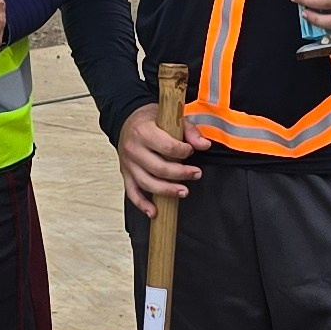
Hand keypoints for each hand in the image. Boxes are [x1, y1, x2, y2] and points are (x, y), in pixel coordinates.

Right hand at [118, 99, 208, 215]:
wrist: (128, 120)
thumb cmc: (150, 120)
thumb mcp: (171, 118)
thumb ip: (190, 131)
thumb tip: (204, 145)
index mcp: (143, 131)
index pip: (167, 147)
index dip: (184, 151)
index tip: (191, 150)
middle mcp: (133, 149)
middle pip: (159, 168)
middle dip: (181, 173)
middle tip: (196, 173)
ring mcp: (128, 163)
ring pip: (147, 182)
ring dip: (167, 191)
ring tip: (183, 191)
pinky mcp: (126, 173)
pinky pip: (132, 192)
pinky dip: (142, 204)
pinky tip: (154, 211)